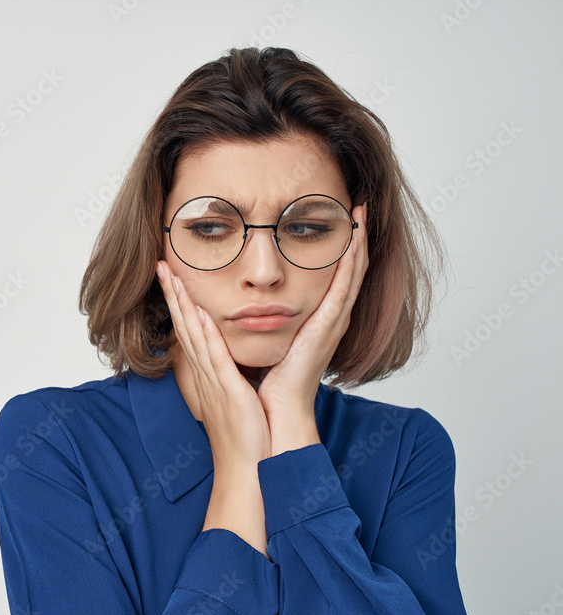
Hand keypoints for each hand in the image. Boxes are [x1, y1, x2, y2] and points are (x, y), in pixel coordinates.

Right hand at [155, 259, 270, 468]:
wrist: (250, 470)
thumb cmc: (248, 439)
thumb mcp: (238, 400)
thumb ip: (233, 378)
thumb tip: (236, 363)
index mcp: (209, 375)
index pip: (190, 332)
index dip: (179, 304)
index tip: (172, 278)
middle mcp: (205, 375)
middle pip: (183, 327)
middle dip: (171, 295)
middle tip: (160, 266)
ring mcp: (214, 383)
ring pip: (193, 336)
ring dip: (181, 306)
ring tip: (171, 277)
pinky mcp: (228, 392)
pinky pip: (214, 358)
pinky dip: (204, 334)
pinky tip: (197, 313)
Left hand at [257, 203, 369, 452]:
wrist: (277, 410)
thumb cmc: (271, 380)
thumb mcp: (274, 338)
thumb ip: (272, 317)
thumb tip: (253, 297)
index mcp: (320, 320)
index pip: (337, 275)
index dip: (343, 246)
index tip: (342, 217)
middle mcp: (332, 318)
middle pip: (351, 268)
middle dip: (356, 236)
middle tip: (358, 204)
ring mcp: (333, 323)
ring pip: (353, 273)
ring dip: (358, 242)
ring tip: (360, 212)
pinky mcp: (327, 329)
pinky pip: (343, 290)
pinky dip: (351, 264)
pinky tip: (353, 242)